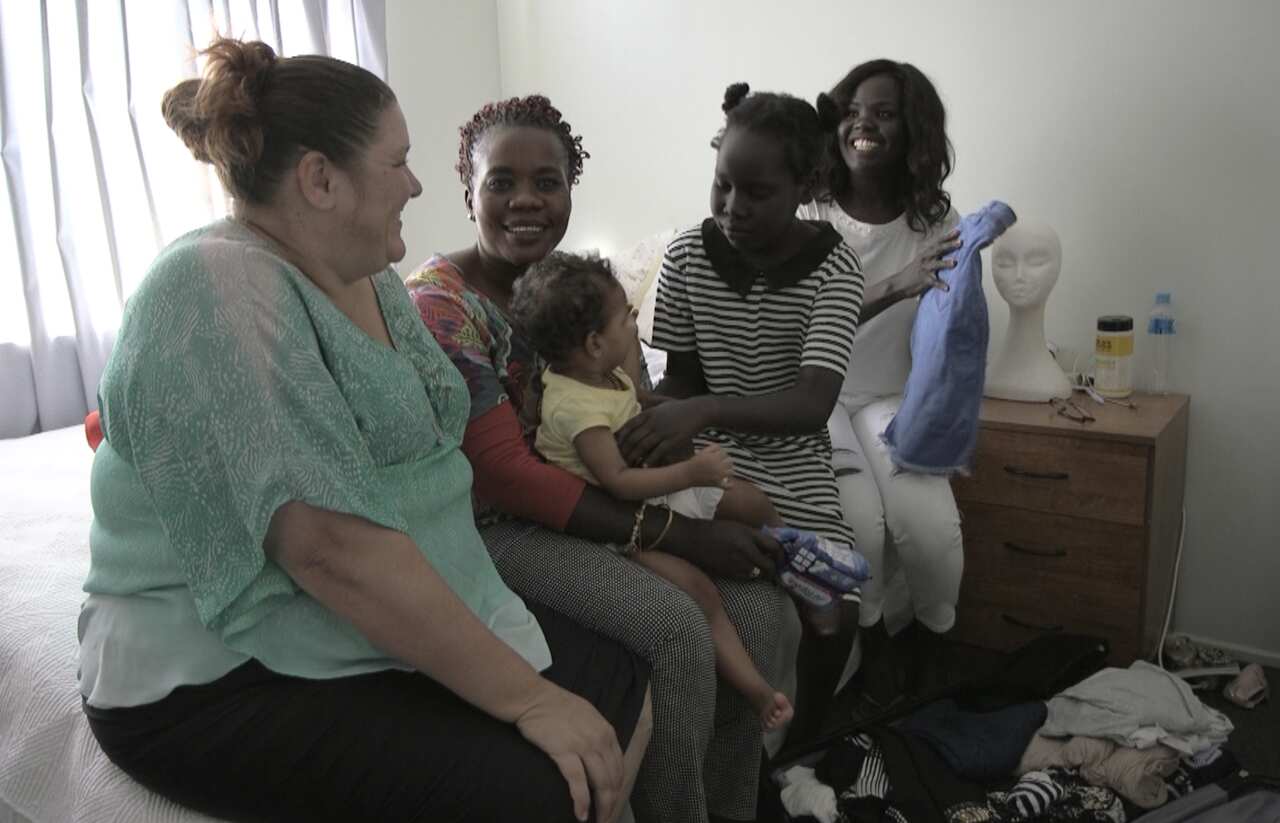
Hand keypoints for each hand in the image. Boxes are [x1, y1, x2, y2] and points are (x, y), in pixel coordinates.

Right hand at [516, 682, 624, 821]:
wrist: (532, 697)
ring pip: (601, 784)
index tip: (612, 803)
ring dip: (601, 807)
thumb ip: (597, 735)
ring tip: (597, 821)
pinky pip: (578, 782)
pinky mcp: (564, 751)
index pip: (620, 767)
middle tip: (606, 819)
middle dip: (612, 803)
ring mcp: (583, 745)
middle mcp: (600, 739)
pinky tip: (581, 814)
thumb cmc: (555, 706)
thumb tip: (601, 757)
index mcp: (607, 731)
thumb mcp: (587, 716)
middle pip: (613, 779)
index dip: (617, 790)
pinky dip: (581, 801)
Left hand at [617, 397, 707, 467]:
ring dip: (635, 456)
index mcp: (649, 413)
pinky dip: (650, 460)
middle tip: (618, 459)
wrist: (699, 411)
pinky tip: (644, 466)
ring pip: (644, 446)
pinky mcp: (673, 440)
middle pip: (634, 437)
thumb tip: (634, 400)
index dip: (620, 436)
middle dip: (625, 449)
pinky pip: (658, 452)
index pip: (629, 425)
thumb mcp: (661, 402)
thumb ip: (647, 403)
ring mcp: (663, 431)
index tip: (613, 445)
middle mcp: (654, 422)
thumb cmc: (679, 408)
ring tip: (628, 464)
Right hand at [675, 518, 783, 580]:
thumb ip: (753, 536)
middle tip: (775, 569)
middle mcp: (744, 549)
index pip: (774, 546)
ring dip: (761, 572)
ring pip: (758, 573)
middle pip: (769, 565)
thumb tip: (769, 546)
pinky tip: (744, 569)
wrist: (690, 538)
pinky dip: (748, 575)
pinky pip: (745, 577)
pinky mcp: (728, 572)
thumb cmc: (713, 529)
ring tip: (759, 569)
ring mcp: (736, 562)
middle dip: (774, 568)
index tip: (781, 557)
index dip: (781, 554)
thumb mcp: (737, 526)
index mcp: (748, 534)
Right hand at [688, 444, 732, 486]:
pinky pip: (727, 486)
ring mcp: (718, 476)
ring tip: (725, 470)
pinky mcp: (716, 484)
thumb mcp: (703, 452)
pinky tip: (729, 482)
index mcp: (714, 458)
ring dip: (729, 470)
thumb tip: (721, 447)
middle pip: (730, 462)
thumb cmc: (694, 462)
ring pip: (731, 472)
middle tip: (722, 462)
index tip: (718, 455)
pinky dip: (729, 485)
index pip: (725, 453)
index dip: (722, 453)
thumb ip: (713, 447)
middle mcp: (718, 466)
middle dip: (726, 461)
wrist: (687, 475)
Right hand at [893, 229, 961, 298]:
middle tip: (960, 242)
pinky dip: (940, 285)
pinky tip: (947, 288)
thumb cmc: (913, 272)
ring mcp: (924, 270)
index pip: (937, 242)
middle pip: (938, 250)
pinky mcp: (924, 281)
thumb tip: (945, 248)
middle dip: (949, 246)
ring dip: (945, 263)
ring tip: (954, 262)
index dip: (947, 236)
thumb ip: (932, 254)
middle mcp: (925, 260)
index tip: (958, 231)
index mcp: (925, 254)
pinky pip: (933, 283)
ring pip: (935, 265)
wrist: (899, 284)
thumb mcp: (921, 260)